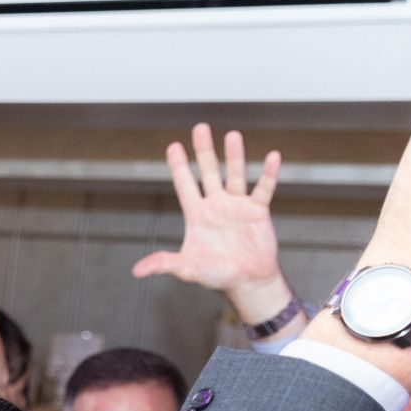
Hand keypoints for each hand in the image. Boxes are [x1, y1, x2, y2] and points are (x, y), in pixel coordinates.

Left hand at [132, 123, 295, 326]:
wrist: (248, 282)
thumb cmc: (216, 275)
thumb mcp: (188, 268)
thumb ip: (165, 264)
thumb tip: (137, 271)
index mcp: (197, 215)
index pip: (185, 185)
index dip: (179, 166)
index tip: (174, 146)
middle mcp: (216, 205)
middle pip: (209, 171)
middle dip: (204, 151)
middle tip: (200, 128)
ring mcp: (237, 206)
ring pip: (235, 174)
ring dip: (234, 156)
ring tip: (232, 135)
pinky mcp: (258, 211)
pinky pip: (264, 188)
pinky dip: (269, 173)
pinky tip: (272, 156)